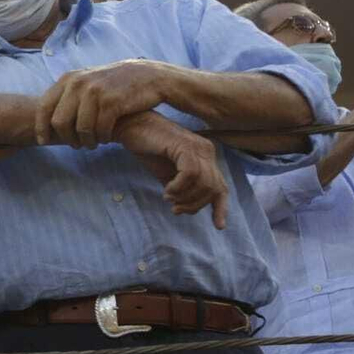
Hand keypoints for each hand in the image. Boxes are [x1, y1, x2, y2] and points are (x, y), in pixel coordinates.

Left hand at [35, 59, 170, 149]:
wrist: (149, 76)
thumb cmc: (114, 84)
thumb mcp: (87, 81)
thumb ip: (67, 94)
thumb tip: (46, 116)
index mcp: (69, 79)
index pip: (44, 107)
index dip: (41, 127)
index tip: (43, 142)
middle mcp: (79, 83)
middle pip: (59, 122)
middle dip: (67, 138)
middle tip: (77, 145)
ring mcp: (95, 92)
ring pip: (80, 129)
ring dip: (86, 141)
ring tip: (93, 144)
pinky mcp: (112, 102)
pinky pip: (99, 130)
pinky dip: (102, 138)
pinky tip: (107, 138)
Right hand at [115, 111, 229, 228]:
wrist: (132, 127)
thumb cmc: (148, 149)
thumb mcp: (169, 175)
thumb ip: (182, 189)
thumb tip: (187, 208)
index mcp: (206, 157)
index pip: (221, 186)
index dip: (221, 207)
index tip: (219, 226)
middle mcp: (207, 151)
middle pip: (213, 189)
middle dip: (195, 205)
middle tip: (175, 209)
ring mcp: (197, 148)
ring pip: (204, 183)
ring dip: (185, 197)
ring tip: (168, 197)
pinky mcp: (184, 146)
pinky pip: (190, 174)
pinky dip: (179, 187)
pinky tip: (167, 189)